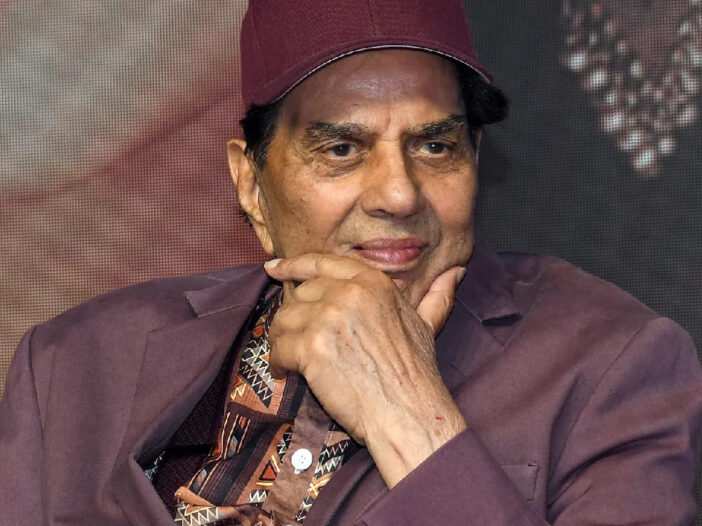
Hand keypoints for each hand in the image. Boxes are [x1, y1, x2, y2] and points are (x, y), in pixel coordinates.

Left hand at [264, 254, 466, 487]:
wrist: (407, 411)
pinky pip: (278, 347)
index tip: (274, 268)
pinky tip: (288, 374)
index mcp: (372, 282)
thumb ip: (436, 296)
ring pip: (284, 319)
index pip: (322, 263)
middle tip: (299, 341)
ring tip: (292, 360)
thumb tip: (455, 273)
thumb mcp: (427, 326)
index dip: (294, 265)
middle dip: (296, 319)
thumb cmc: (416, 374)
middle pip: (299, 294)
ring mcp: (328, 318)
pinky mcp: (311, 346)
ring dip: (284, 341)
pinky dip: (279, 363)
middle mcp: (348, 292)